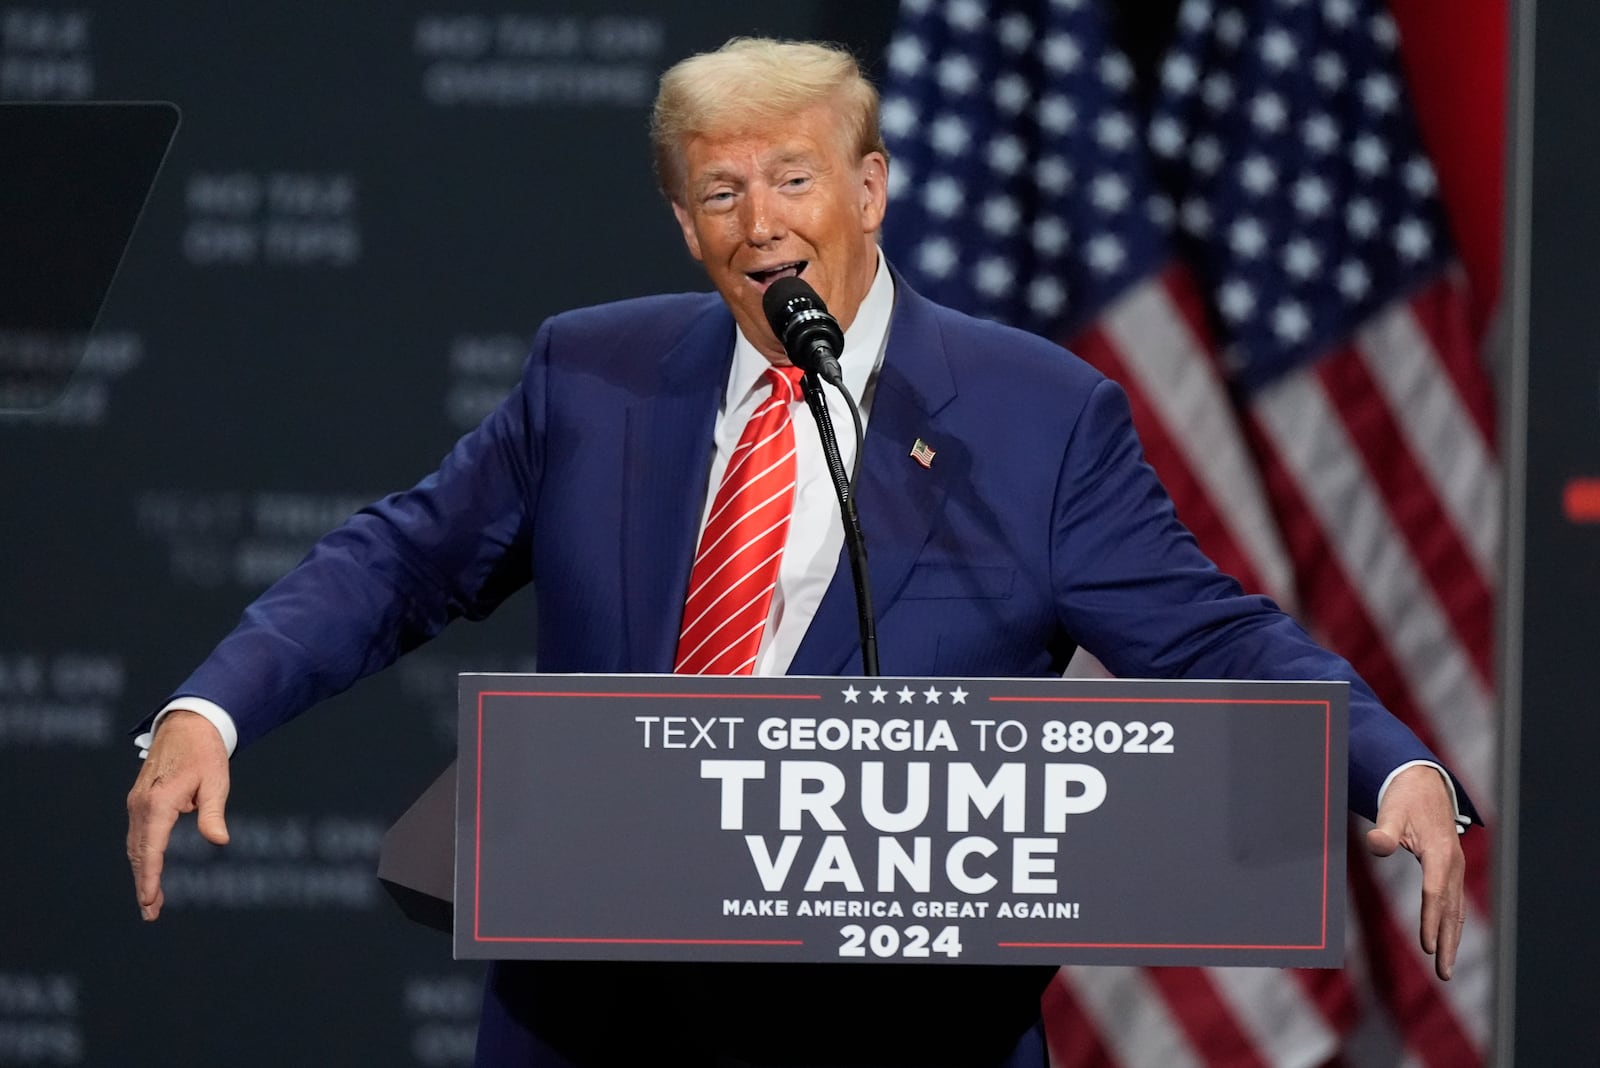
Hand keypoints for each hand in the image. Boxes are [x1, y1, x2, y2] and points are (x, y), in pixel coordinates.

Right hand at [125, 709, 230, 920]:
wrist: (187, 725)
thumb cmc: (206, 753)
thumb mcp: (216, 781)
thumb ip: (213, 813)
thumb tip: (220, 840)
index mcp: (159, 802)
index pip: (151, 849)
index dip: (149, 878)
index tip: (149, 901)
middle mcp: (141, 804)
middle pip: (139, 853)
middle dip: (144, 884)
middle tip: (151, 913)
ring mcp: (137, 802)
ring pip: (135, 846)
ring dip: (142, 873)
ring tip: (152, 901)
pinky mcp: (139, 800)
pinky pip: (138, 834)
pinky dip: (142, 856)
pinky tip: (150, 870)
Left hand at [1365, 764, 1465, 979]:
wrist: (1423, 783)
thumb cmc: (1404, 798)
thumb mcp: (1391, 810)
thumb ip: (1384, 830)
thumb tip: (1375, 845)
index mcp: (1440, 852)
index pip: (1434, 894)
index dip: (1430, 920)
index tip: (1425, 947)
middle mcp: (1453, 864)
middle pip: (1451, 910)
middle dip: (1447, 943)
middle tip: (1443, 973)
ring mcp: (1455, 868)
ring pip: (1455, 910)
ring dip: (1451, 940)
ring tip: (1445, 969)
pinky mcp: (1451, 870)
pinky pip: (1452, 903)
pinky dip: (1450, 925)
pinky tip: (1444, 943)